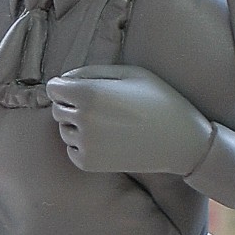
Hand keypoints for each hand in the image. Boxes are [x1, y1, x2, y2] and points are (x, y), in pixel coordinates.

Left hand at [46, 64, 212, 174]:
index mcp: (90, 93)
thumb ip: (92, 71)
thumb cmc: (159, 100)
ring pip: (64, 129)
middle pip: (56, 109)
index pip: (53, 87)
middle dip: (71, 105)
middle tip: (100, 107)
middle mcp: (83, 119)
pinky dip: (83, 145)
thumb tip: (64, 79)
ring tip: (107, 124)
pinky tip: (107, 141)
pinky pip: (72, 149)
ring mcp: (85, 143)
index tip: (80, 88)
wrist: (181, 142)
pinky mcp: (88, 163)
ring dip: (77, 125)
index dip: (65, 86)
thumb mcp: (130, 73)